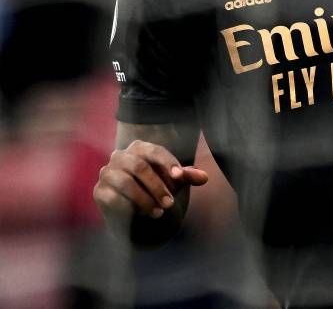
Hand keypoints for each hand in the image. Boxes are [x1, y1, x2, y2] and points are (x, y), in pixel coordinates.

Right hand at [93, 140, 207, 221]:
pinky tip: (142, 214)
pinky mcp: (99, 191)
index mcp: (139, 147)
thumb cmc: (157, 187)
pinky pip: (114, 198)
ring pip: (126, 183)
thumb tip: (204, 177)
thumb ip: (187, 176)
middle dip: (158, 187)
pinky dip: (131, 207)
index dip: (168, 163)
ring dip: (145, 199)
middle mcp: (120, 156)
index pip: (155, 151)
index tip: (180, 178)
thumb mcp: (173, 181)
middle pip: (140, 167)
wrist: (135, 208)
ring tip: (159, 212)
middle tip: (170, 204)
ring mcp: (107, 173)